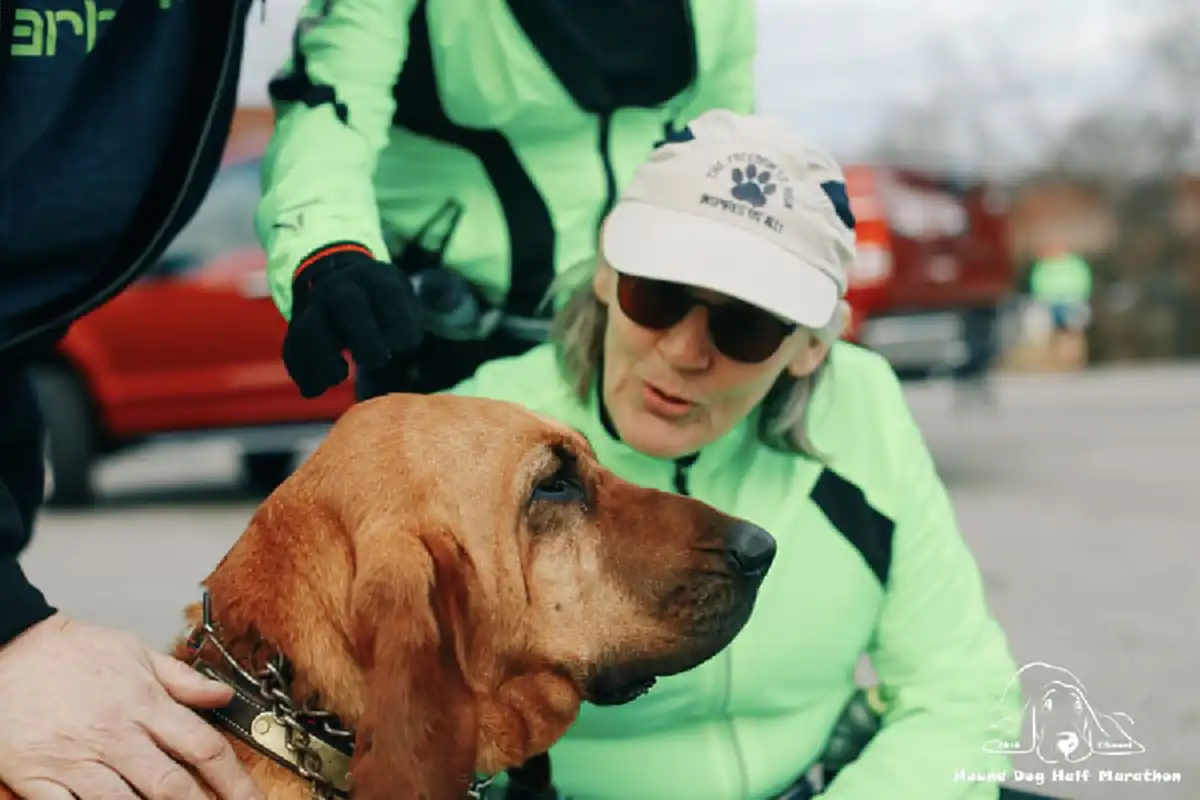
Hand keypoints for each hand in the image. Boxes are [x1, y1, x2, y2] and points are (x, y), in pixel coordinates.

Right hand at [0, 614, 262, 799]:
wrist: (6, 651)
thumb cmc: (69, 653)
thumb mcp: (134, 652)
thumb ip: (182, 679)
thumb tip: (223, 695)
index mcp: (143, 702)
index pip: (203, 745)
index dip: (234, 778)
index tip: (250, 798)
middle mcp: (115, 735)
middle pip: (172, 784)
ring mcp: (77, 760)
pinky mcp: (40, 780)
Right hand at [282, 242, 422, 397]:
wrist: (335, 278)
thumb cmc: (380, 302)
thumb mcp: (401, 297)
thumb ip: (407, 316)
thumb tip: (408, 341)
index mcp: (374, 278)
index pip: (386, 291)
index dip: (398, 319)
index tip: (407, 344)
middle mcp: (340, 287)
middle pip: (345, 302)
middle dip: (363, 334)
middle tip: (377, 360)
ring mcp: (315, 306)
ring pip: (309, 326)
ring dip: (323, 357)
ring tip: (339, 377)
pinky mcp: (297, 327)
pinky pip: (292, 347)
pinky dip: (302, 372)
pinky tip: (315, 390)